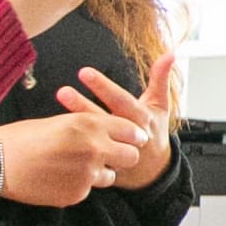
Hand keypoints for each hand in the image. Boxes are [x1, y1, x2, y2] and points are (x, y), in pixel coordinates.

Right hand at [0, 110, 137, 206]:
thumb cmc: (24, 137)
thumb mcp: (60, 121)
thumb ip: (87, 127)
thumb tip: (106, 132)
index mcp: (90, 124)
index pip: (130, 130)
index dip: (133, 135)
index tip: (133, 139)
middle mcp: (95, 148)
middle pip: (132, 157)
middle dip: (123, 157)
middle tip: (110, 157)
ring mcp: (87, 174)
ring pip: (111, 177)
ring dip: (100, 173)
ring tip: (76, 167)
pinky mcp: (77, 194)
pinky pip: (88, 190)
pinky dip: (78, 185)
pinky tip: (59, 179)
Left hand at [55, 50, 177, 190]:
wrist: (154, 171)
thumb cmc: (154, 131)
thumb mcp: (160, 105)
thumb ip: (161, 79)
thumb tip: (169, 54)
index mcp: (142, 118)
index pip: (121, 101)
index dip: (104, 87)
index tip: (84, 72)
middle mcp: (128, 136)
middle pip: (104, 119)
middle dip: (82, 104)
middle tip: (63, 91)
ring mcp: (117, 153)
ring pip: (93, 137)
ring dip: (75, 121)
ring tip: (59, 104)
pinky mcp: (106, 168)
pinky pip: (87, 157)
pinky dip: (72, 146)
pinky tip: (56, 134)